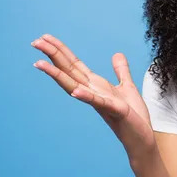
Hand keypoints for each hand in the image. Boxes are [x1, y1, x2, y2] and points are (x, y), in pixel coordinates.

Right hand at [31, 34, 155, 159]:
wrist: (141, 138)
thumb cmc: (133, 115)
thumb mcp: (127, 87)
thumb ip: (121, 71)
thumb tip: (117, 54)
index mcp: (96, 85)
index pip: (74, 65)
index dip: (60, 50)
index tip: (45, 38)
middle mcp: (93, 92)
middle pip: (69, 71)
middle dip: (52, 56)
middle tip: (34, 42)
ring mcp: (101, 102)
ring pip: (75, 86)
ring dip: (57, 75)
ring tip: (39, 63)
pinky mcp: (115, 111)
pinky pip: (98, 102)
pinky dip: (86, 96)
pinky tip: (75, 91)